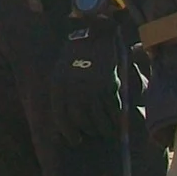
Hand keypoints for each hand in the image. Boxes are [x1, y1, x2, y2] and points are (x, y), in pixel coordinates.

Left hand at [51, 0, 128, 144]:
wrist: (94, 34)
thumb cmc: (77, 55)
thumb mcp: (63, 72)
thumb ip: (65, 93)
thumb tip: (71, 117)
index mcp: (58, 86)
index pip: (61, 117)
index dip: (69, 132)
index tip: (75, 140)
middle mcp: (73, 90)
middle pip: (80, 121)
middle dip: (87, 131)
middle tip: (93, 135)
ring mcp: (90, 89)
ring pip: (97, 119)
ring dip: (103, 129)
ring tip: (106, 132)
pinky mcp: (107, 86)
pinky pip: (112, 110)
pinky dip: (115, 119)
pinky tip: (118, 123)